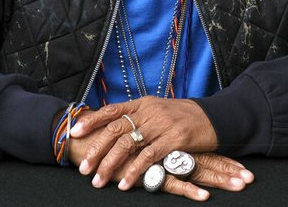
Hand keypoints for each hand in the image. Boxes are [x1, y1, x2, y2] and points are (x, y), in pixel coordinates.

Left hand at [69, 96, 252, 196]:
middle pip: (116, 129)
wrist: (213, 117)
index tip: (74, 132)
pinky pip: (149, 157)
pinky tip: (125, 183)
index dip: (92, 120)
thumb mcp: (159, 110)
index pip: (113, 110)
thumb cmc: (183, 117)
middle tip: (83, 167)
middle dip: (97, 149)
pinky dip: (135, 171)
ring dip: (110, 164)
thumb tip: (114, 125)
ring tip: (98, 180)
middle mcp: (150, 112)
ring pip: (128, 144)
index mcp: (144, 104)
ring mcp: (162, 124)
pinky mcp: (175, 139)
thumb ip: (138, 117)